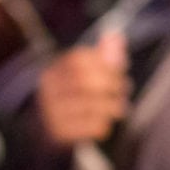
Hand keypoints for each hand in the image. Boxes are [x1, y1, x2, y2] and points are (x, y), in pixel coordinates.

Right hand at [36, 31, 129, 146]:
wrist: (45, 132)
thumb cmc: (73, 96)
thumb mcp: (83, 74)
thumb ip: (102, 56)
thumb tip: (116, 36)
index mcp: (54, 70)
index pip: (79, 59)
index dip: (105, 63)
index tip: (121, 69)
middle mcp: (48, 90)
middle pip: (84, 81)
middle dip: (111, 84)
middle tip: (125, 90)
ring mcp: (51, 112)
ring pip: (89, 105)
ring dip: (112, 106)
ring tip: (121, 107)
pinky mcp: (58, 133)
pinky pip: (89, 127)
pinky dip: (103, 124)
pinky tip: (107, 122)